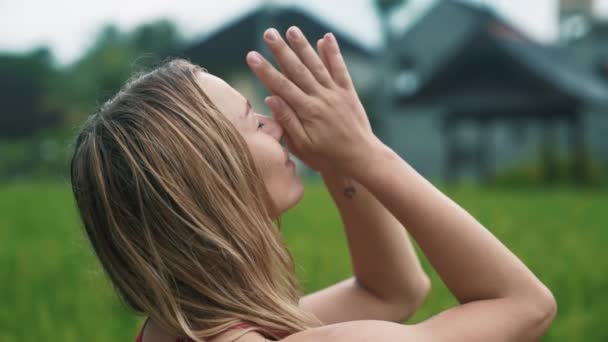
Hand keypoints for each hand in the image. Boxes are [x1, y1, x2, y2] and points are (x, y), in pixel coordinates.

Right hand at [246, 26, 380, 172]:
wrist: (361, 158)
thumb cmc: (329, 157)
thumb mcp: (303, 146)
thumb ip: (287, 122)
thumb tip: (270, 99)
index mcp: (308, 112)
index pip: (281, 86)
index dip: (265, 70)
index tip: (252, 56)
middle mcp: (322, 98)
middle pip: (298, 70)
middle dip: (281, 51)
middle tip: (268, 34)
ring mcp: (336, 93)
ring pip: (317, 65)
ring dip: (304, 46)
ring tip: (291, 30)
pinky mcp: (348, 93)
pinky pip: (340, 69)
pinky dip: (333, 53)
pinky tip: (325, 38)